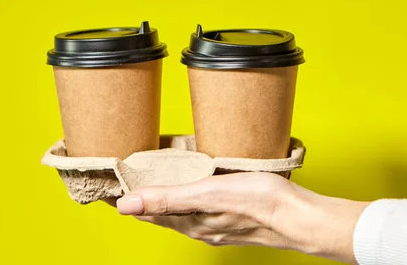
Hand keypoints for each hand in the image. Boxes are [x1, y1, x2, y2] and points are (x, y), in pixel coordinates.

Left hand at [116, 172, 368, 262]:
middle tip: (126, 179)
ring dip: (162, 197)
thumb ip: (168, 199)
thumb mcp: (208, 194)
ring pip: (179, 210)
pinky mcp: (231, 216)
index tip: (108, 186)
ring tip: (152, 181)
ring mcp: (215, 223)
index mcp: (189, 222)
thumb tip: (126, 205)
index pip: (146, 211)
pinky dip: (186, 197)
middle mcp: (199, 226)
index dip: (126, 199)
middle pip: (160, 211)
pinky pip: (198, 207)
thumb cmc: (258, 203)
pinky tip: (194, 189)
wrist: (298, 217)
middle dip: (142, 197)